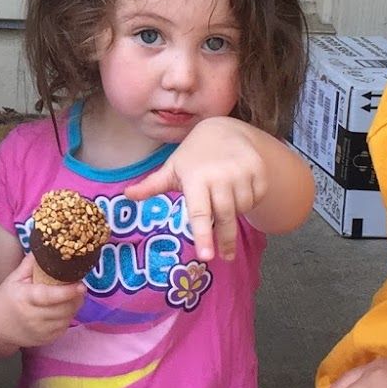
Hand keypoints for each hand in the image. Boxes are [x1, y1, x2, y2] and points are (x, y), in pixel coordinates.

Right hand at [0, 254, 86, 349]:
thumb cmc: (7, 298)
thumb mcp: (14, 278)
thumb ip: (30, 264)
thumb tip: (47, 247)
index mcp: (24, 298)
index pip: (48, 296)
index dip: (66, 292)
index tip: (80, 285)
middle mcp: (32, 317)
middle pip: (63, 308)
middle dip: (75, 297)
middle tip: (77, 286)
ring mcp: (40, 331)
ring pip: (67, 318)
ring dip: (73, 306)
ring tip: (70, 296)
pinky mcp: (46, 340)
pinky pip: (64, 327)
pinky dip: (67, 316)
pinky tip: (61, 308)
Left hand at [125, 115, 271, 258]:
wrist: (224, 130)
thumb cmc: (192, 157)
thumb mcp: (172, 169)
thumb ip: (152, 186)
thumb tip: (127, 195)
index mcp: (195, 179)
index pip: (199, 214)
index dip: (203, 237)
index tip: (206, 257)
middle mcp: (220, 176)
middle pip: (224, 218)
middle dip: (224, 241)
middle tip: (223, 257)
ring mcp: (242, 173)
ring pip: (242, 209)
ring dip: (235, 214)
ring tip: (224, 200)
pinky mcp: (259, 171)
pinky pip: (256, 198)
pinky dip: (248, 201)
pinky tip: (238, 190)